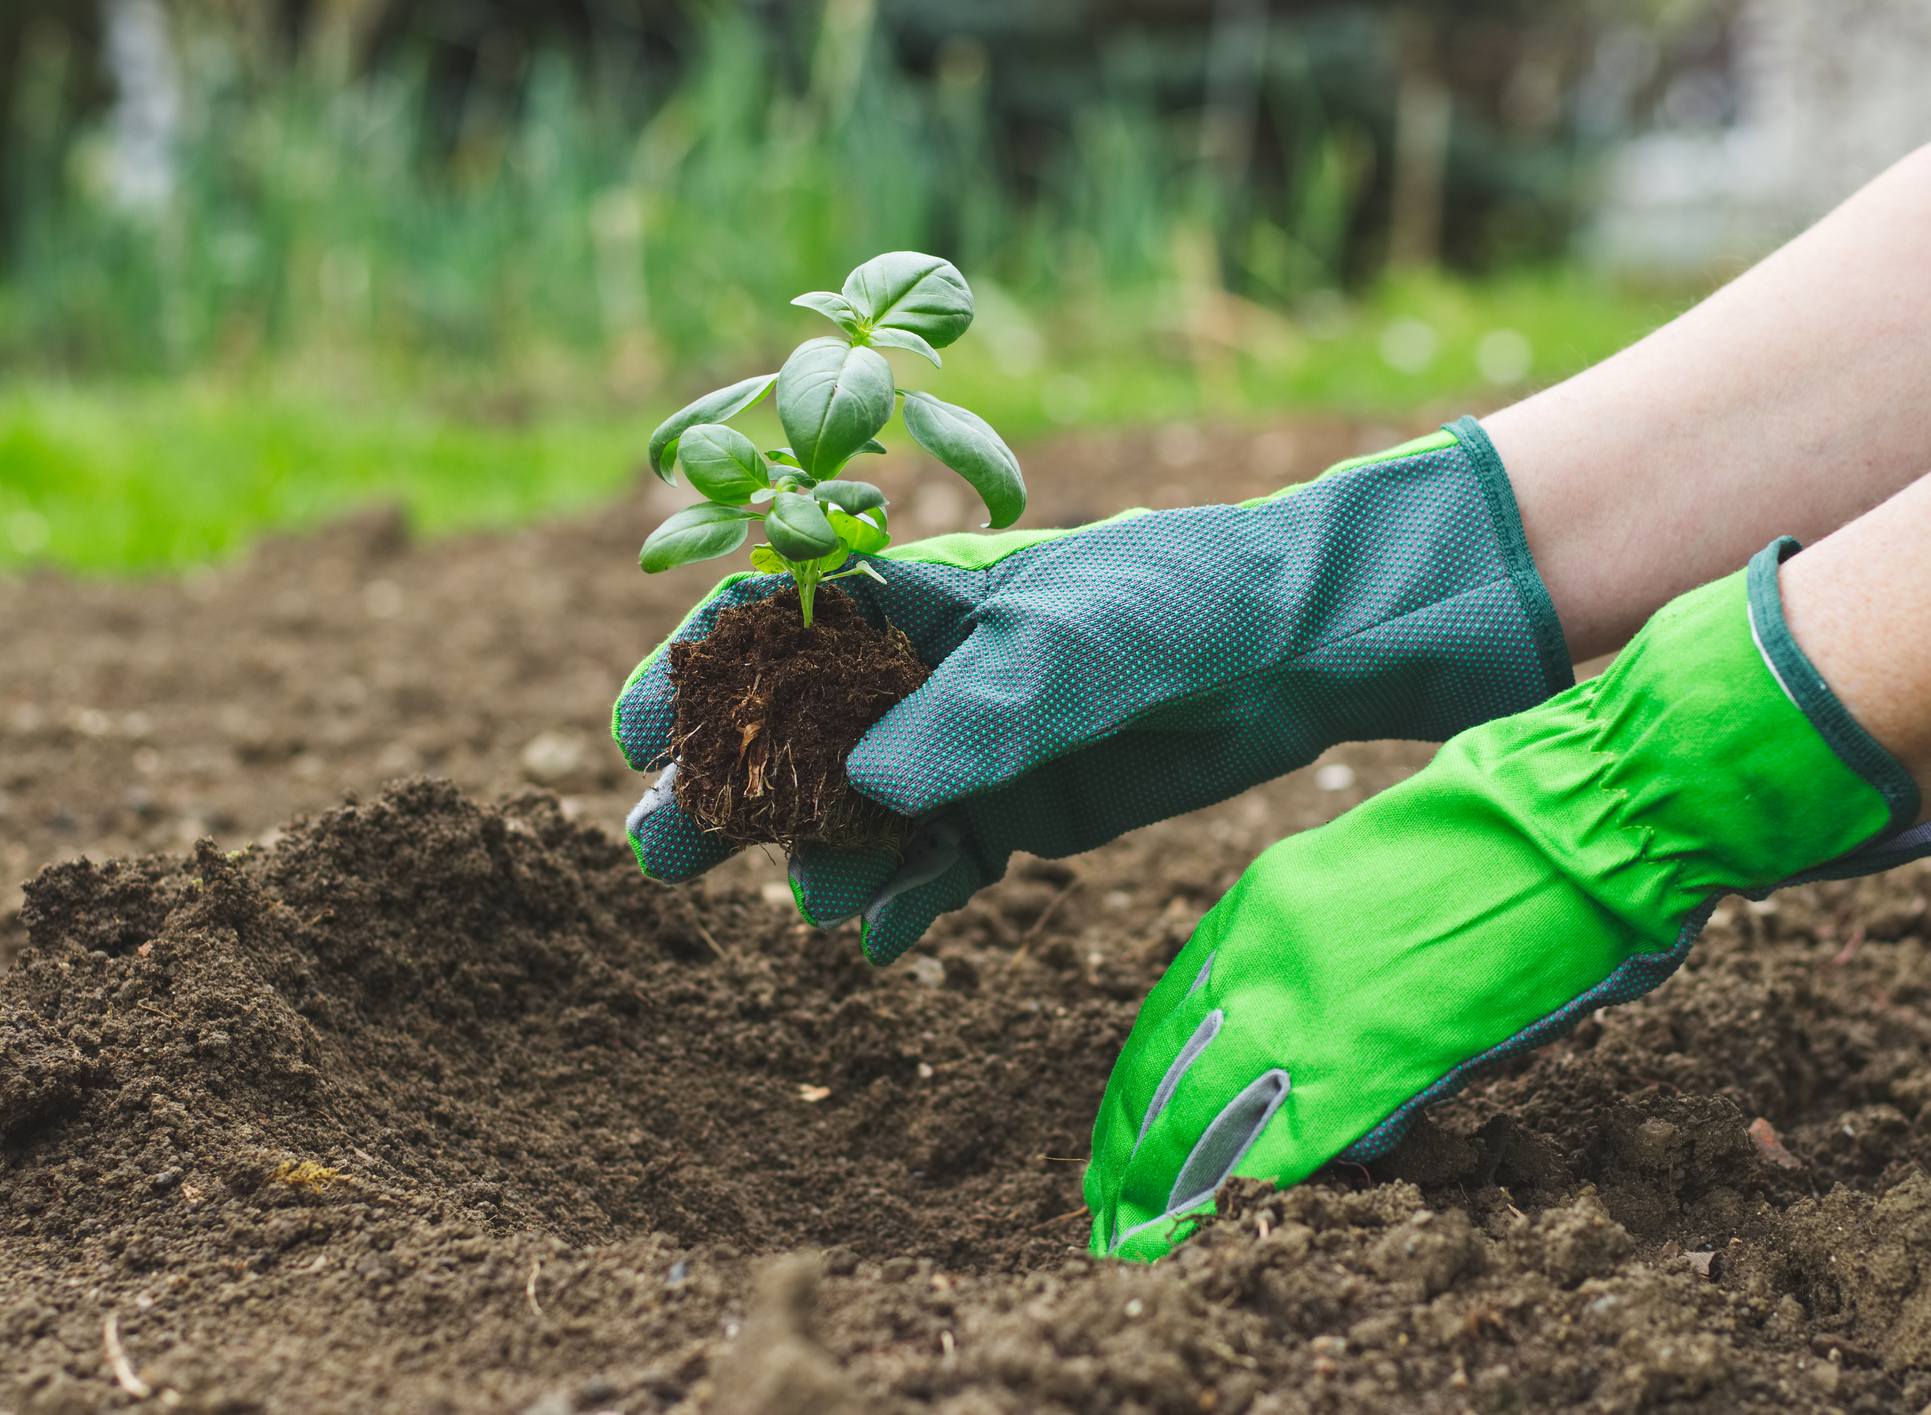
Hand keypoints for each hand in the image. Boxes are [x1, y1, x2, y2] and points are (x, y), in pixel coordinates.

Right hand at [617, 418, 1575, 963]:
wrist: (1296, 649)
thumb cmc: (1179, 602)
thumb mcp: (1074, 643)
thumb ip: (973, 713)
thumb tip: (869, 790)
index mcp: (911, 594)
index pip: (772, 627)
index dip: (695, 678)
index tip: (635, 737)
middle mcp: (919, 674)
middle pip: (791, 734)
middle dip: (728, 790)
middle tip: (660, 851)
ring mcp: (961, 747)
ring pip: (854, 814)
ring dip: (820, 858)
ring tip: (817, 900)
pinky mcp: (1013, 812)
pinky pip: (933, 865)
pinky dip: (905, 901)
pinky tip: (882, 940)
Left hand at [1085, 540, 1930, 1259]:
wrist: (1576, 813)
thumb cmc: (1495, 837)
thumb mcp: (1364, 880)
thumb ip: (1317, 955)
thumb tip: (1309, 1033)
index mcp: (1261, 905)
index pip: (1169, 1017)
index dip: (1137, 1087)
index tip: (1118, 1137)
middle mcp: (1262, 953)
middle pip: (1165, 1072)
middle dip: (1130, 1150)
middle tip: (1105, 1208)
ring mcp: (1312, 1006)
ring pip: (1202, 1114)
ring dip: (1167, 1179)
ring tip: (1140, 1233)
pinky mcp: (1375, 1055)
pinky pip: (1291, 1137)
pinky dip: (1252, 1181)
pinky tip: (1224, 1217)